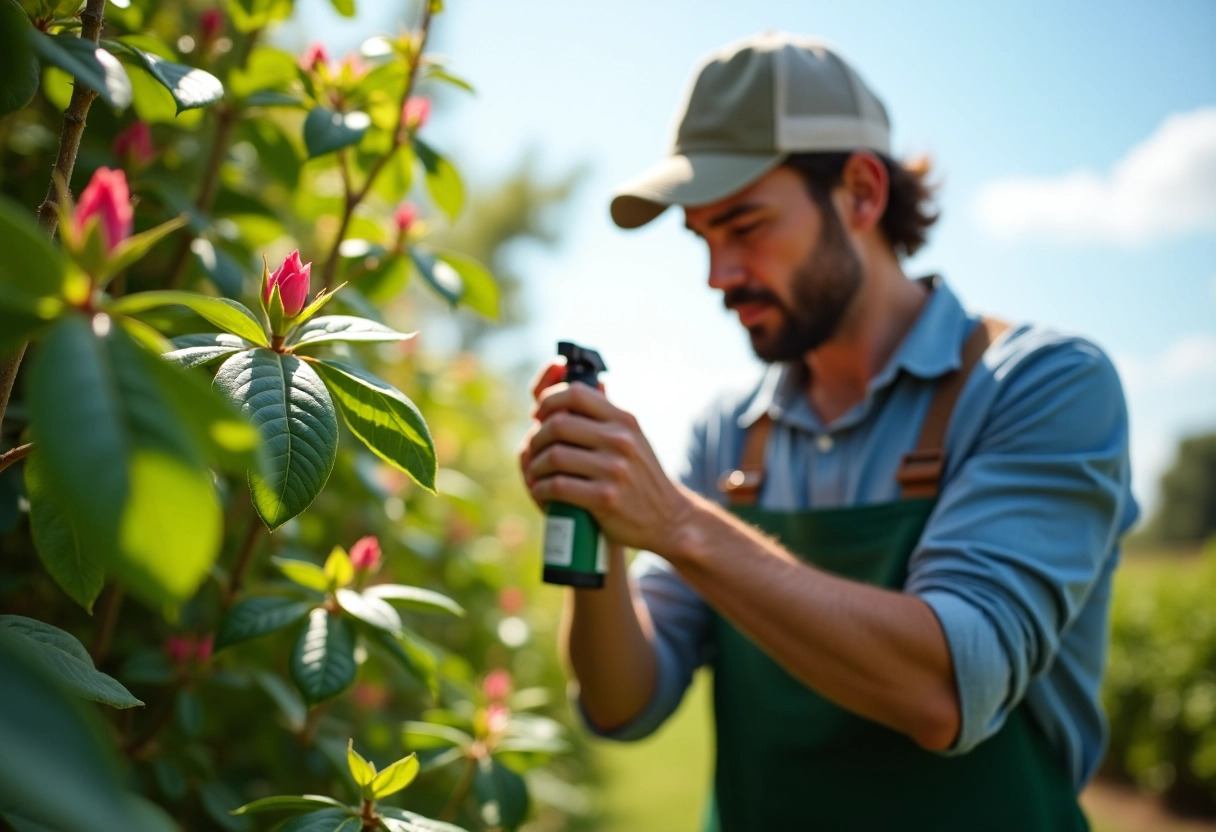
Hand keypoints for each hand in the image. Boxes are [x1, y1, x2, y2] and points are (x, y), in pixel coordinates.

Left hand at [521, 378, 695, 555]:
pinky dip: (541, 489)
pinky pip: (558, 486)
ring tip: (536, 473)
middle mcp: (620, 440)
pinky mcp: (605, 498)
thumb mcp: (631, 438)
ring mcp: (614, 469)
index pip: (575, 393)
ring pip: (554, 456)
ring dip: (536, 466)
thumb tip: (563, 390)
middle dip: (537, 437)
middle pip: (558, 424)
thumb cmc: (640, 476)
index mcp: (624, 420)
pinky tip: (541, 491)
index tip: (538, 415)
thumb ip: (603, 416)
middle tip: (534, 450)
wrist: (668, 518)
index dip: (548, 401)